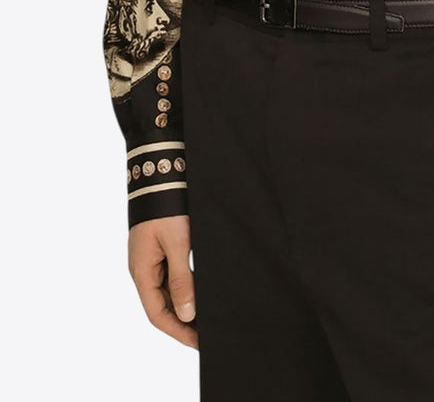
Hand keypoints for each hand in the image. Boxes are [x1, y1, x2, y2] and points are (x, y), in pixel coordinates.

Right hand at [128, 214, 198, 348]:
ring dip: (184, 306)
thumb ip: (181, 280)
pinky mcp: (158, 248)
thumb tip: (185, 314)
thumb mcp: (178, 244)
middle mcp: (142, 268)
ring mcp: (149, 258)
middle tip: (207, 334)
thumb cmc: (167, 207)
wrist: (159, 174)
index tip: (198, 343)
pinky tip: (198, 293)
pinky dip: (183, 288)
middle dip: (182, 322)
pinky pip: (169, 276)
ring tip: (206, 318)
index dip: (178, 331)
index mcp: (141, 271)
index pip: (157, 314)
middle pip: (161, 306)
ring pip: (165, 292)